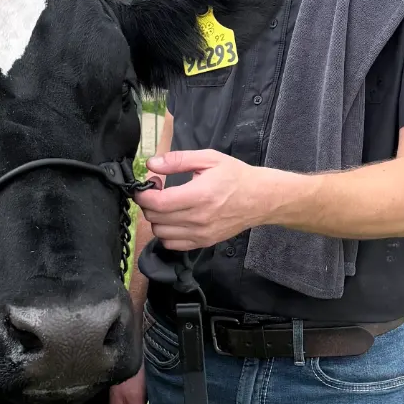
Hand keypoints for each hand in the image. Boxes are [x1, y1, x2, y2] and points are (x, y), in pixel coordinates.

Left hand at [134, 149, 276, 252]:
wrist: (260, 198)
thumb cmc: (235, 176)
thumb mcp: (209, 159)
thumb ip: (178, 160)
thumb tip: (152, 164)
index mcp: (199, 195)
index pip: (158, 203)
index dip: (144, 195)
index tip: (144, 186)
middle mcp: (199, 218)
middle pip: (156, 219)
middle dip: (148, 204)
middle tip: (156, 191)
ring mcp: (201, 234)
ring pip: (161, 233)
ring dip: (156, 219)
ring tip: (165, 205)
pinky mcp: (204, 242)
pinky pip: (172, 244)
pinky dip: (166, 233)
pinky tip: (173, 219)